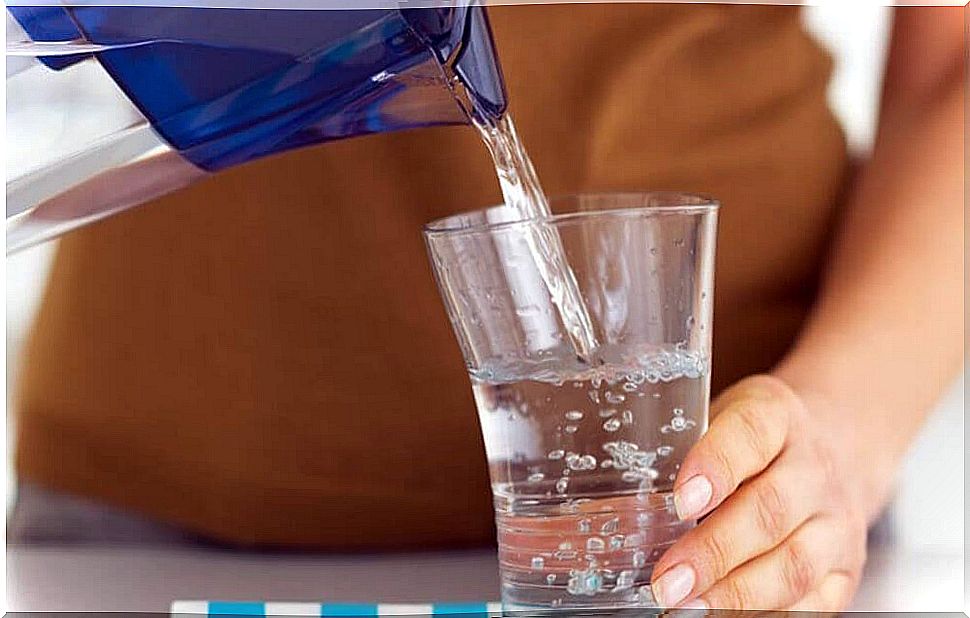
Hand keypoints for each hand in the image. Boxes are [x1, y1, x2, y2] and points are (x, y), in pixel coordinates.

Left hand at [649, 374, 869, 611]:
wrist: (838, 450)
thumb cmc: (750, 442)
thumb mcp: (716, 419)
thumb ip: (675, 451)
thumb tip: (609, 509)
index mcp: (776, 416)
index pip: (750, 434)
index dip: (715, 466)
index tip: (680, 501)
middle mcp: (815, 467)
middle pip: (769, 510)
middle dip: (713, 551)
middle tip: (666, 582)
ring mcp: (837, 522)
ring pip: (794, 564)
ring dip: (737, 594)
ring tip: (687, 609)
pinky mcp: (846, 569)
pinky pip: (814, 602)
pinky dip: (767, 614)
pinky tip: (723, 616)